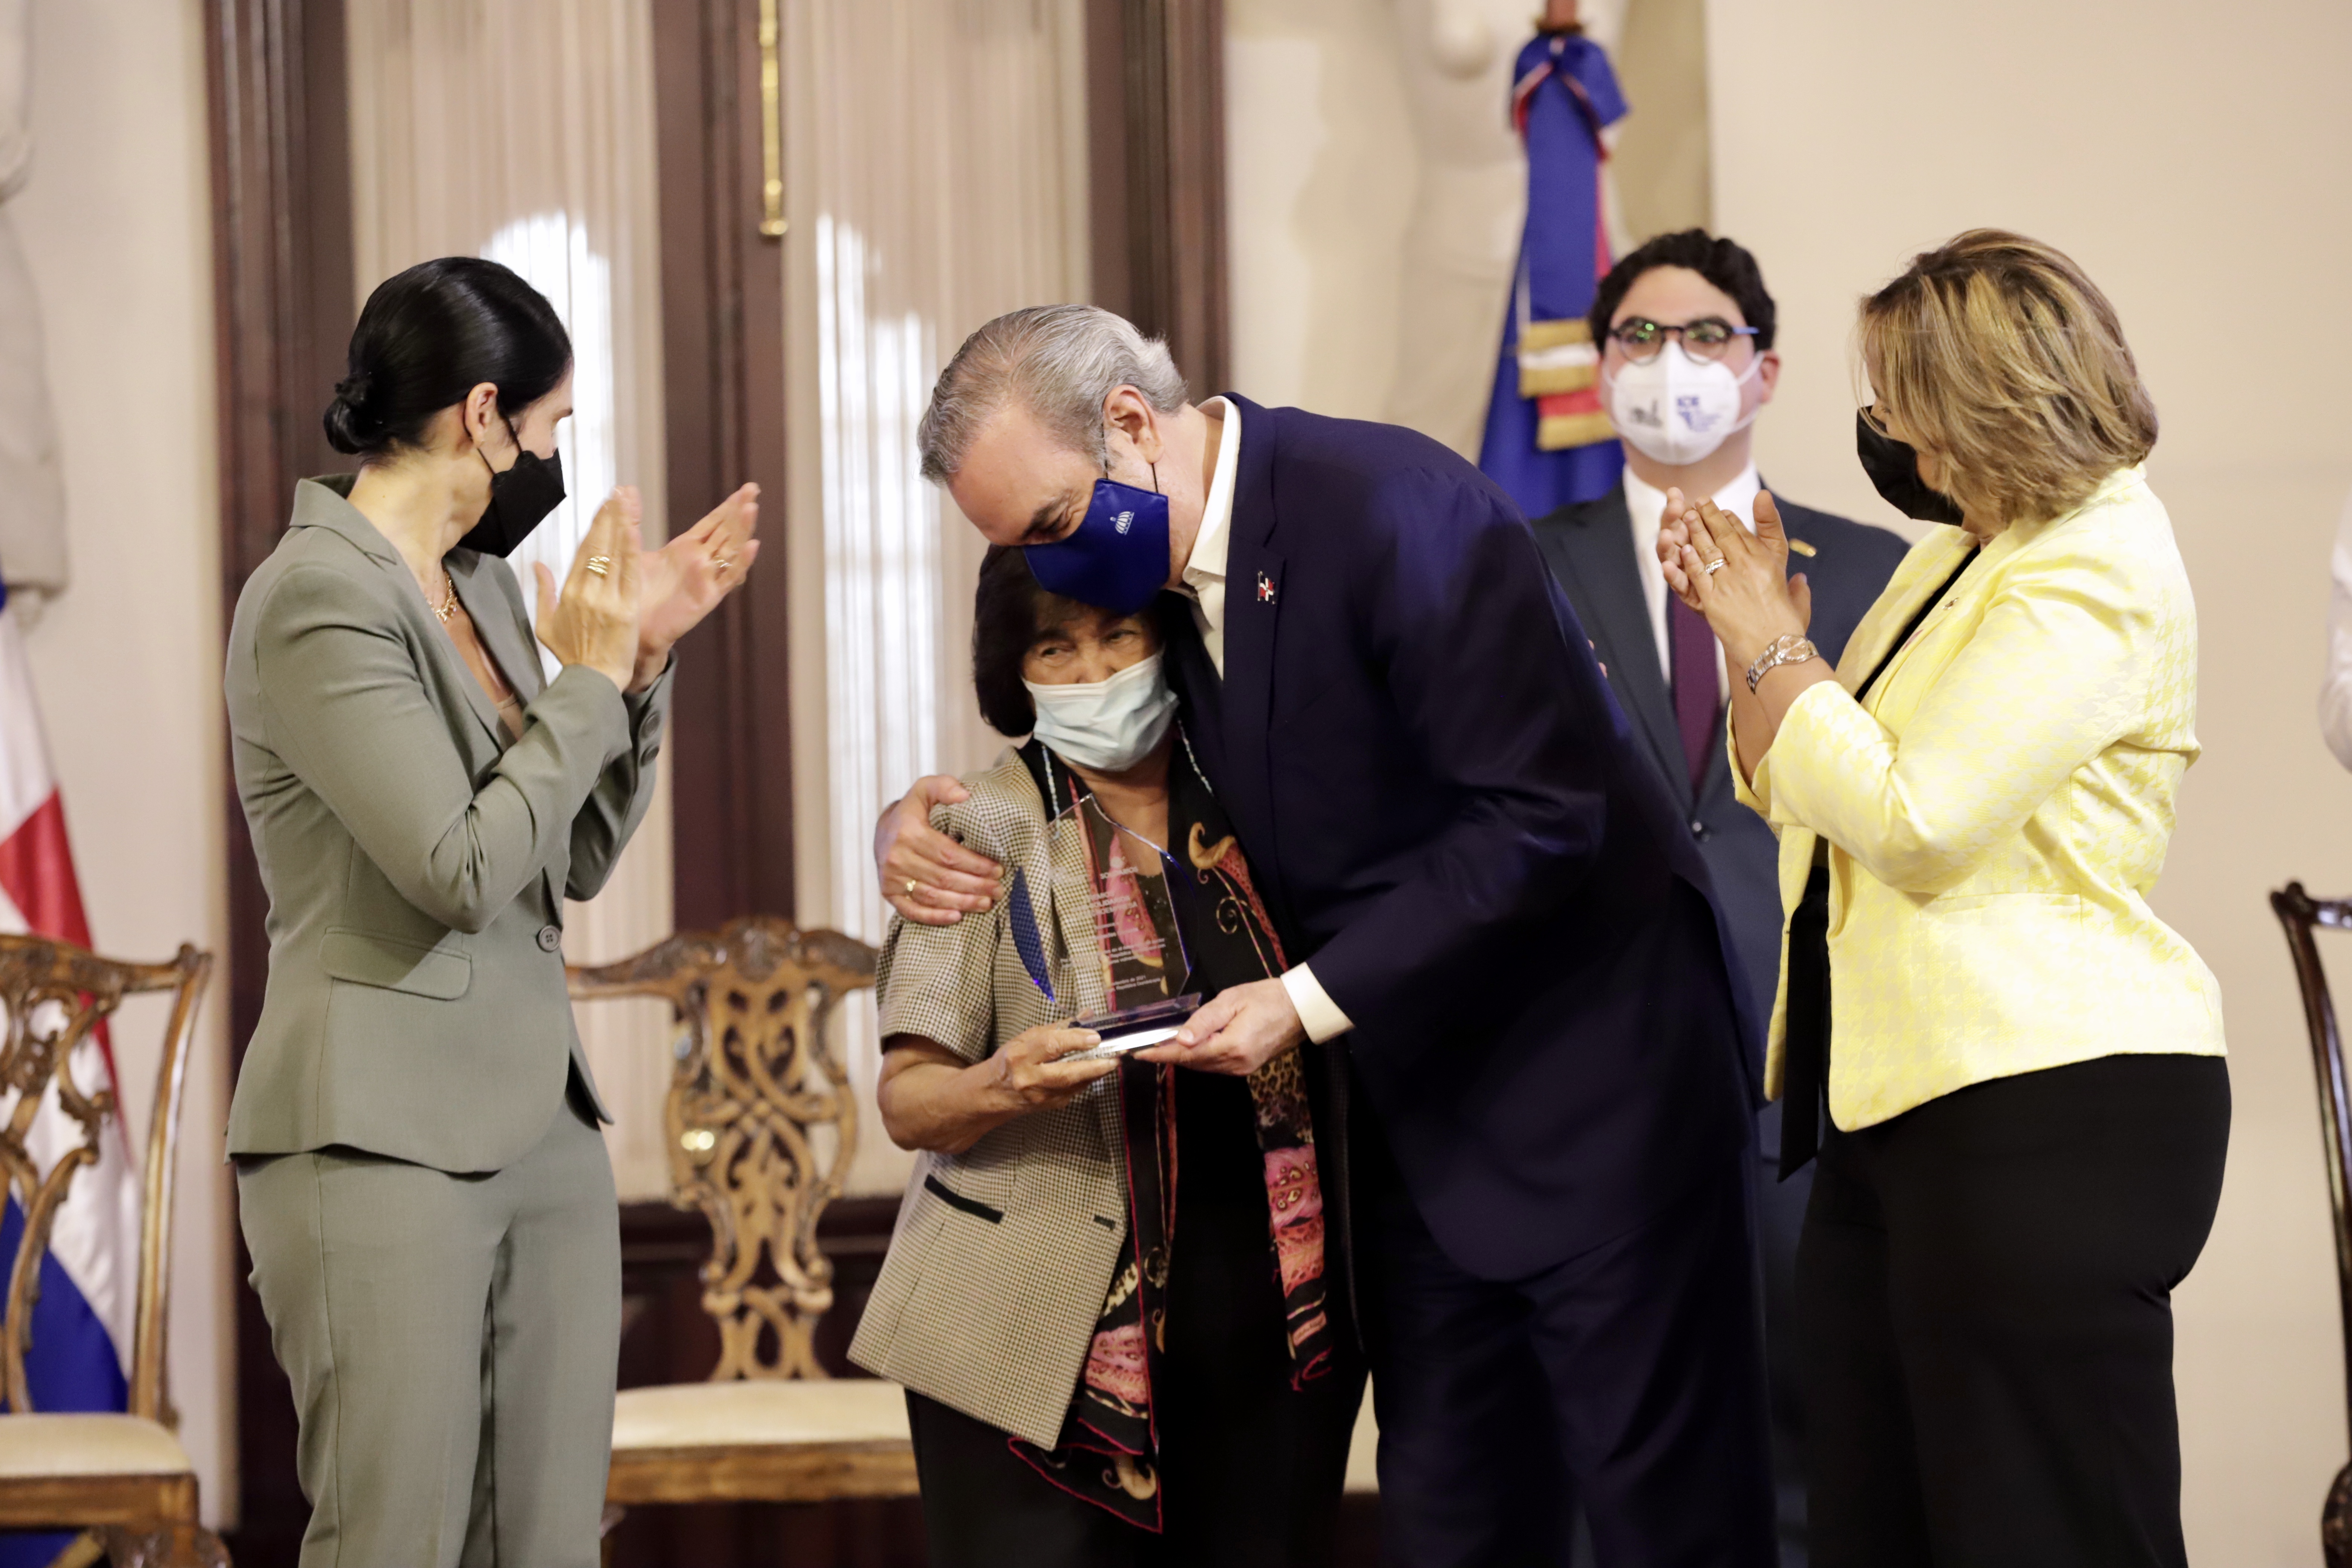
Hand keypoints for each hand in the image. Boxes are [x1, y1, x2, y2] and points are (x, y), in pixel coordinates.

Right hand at [534, 487, 643, 689]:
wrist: (590, 681)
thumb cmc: (570, 655)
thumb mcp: (545, 624)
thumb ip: (543, 592)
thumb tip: (537, 565)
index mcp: (569, 592)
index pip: (583, 551)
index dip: (595, 526)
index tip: (603, 506)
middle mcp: (586, 591)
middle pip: (598, 546)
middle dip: (608, 517)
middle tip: (617, 492)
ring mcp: (606, 599)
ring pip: (614, 555)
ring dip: (621, 525)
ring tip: (627, 500)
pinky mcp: (625, 610)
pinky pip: (629, 575)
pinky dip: (631, 552)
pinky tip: (635, 530)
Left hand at [631, 483, 760, 689]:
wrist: (628, 626)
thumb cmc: (630, 592)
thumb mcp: (630, 549)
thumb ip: (632, 520)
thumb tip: (626, 489)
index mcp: (685, 549)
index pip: (714, 522)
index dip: (729, 506)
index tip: (746, 489)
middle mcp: (700, 562)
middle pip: (727, 531)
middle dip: (740, 510)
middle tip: (753, 489)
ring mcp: (706, 579)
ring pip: (730, 550)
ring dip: (742, 530)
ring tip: (751, 509)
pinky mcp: (706, 597)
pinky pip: (727, 579)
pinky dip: (740, 563)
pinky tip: (750, 546)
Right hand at [878, 776, 1003, 926]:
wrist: (884, 829)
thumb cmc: (913, 810)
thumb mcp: (926, 789)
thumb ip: (944, 787)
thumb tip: (964, 796)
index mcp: (908, 831)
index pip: (948, 854)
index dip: (976, 864)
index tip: (998, 869)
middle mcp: (897, 856)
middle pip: (943, 878)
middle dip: (975, 886)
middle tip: (998, 890)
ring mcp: (891, 878)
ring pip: (932, 896)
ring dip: (962, 902)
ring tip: (987, 903)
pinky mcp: (888, 893)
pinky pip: (913, 910)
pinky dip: (936, 917)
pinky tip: (957, 917)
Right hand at [982, 1025, 1114, 1112]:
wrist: (993, 1093)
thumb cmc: (1010, 1060)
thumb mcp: (1026, 1038)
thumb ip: (1058, 1027)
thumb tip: (1087, 1015)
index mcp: (1020, 1055)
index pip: (1051, 1046)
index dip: (1075, 1040)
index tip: (1096, 1036)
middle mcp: (1029, 1078)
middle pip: (1066, 1073)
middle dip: (1094, 1066)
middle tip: (1114, 1057)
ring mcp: (1039, 1096)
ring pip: (1074, 1085)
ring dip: (1095, 1074)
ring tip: (1110, 1063)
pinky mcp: (1048, 1106)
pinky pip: (1073, 1093)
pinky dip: (1085, 1082)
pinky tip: (1093, 1073)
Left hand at [1136, 977, 1304, 1075]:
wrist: (1301, 1009)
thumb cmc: (1268, 998)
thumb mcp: (1232, 1001)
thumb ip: (1204, 1021)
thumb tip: (1180, 1040)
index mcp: (1231, 1046)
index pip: (1186, 1054)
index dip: (1160, 1054)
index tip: (1139, 1053)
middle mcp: (1235, 1064)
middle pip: (1192, 1062)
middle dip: (1169, 1054)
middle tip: (1147, 1044)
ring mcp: (1242, 1068)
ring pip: (1203, 1065)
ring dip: (1184, 1056)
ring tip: (1165, 1044)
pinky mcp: (1247, 1067)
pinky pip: (1215, 1065)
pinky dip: (1200, 1056)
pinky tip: (1192, 1046)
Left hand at [1657, 487, 1809, 671]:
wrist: (1774, 650)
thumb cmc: (1788, 629)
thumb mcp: (1799, 602)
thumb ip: (1798, 587)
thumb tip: (1800, 578)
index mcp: (1767, 563)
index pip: (1745, 534)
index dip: (1730, 520)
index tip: (1721, 510)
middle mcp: (1747, 566)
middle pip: (1724, 535)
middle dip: (1709, 516)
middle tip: (1697, 502)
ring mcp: (1728, 581)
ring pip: (1707, 549)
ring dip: (1694, 531)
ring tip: (1685, 516)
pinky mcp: (1712, 599)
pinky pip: (1697, 573)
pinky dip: (1688, 559)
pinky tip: (1682, 548)